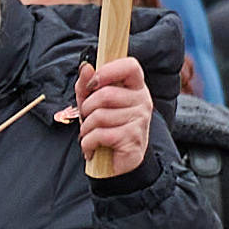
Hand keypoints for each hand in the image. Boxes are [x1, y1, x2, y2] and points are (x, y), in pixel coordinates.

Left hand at [69, 54, 153, 179]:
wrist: (115, 162)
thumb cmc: (105, 128)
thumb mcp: (91, 103)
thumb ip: (87, 84)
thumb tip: (86, 67)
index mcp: (135, 86)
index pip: (130, 66)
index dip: (108, 71)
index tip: (93, 83)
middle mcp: (142, 100)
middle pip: (105, 95)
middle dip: (87, 109)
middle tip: (88, 119)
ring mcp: (140, 120)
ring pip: (99, 116)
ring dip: (86, 128)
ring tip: (92, 135)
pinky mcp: (133, 139)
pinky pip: (100, 135)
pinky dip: (88, 143)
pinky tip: (93, 147)